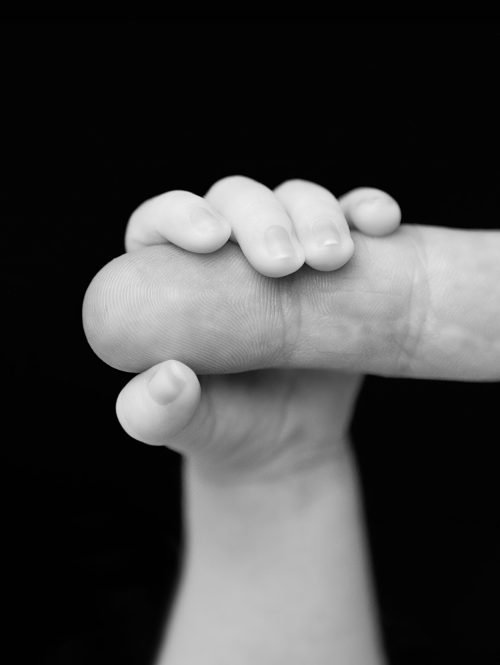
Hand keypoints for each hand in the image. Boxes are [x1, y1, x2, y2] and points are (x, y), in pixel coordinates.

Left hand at [103, 176, 400, 479]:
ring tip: (333, 259)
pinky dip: (367, 209)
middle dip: (261, 217)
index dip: (181, 213)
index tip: (212, 239)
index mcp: (171, 275)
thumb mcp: (187, 428)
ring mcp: (285, 250)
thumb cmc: (223, 427)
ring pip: (296, 198)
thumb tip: (169, 378)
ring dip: (316, 214)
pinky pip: (353, 218)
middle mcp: (227, 250)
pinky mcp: (337, 261)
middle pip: (236, 199)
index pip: (163, 220)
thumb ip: (156, 415)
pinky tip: (380, 223)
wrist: (288, 442)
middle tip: (283, 264)